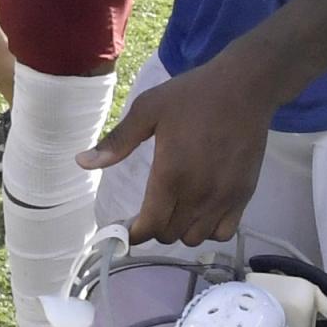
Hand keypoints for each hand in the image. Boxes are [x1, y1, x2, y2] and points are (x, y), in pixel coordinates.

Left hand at [80, 56, 279, 247]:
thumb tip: (82, 162)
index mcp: (171, 175)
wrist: (244, 88)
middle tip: (150, 210)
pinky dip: (209, 229)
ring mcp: (224, 197)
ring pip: (195, 238)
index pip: (150, 226)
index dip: (135, 233)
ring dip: (180, 229)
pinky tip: (201, 211)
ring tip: (175, 209)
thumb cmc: (192, 96)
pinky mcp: (244, 195)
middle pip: (170, 235)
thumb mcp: (148, 110)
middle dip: (154, 228)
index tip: (127, 228)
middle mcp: (199, 194)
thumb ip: (117, 141)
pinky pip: (224, 232)